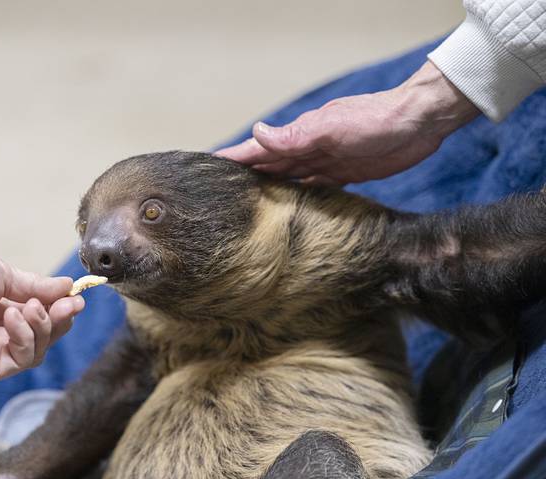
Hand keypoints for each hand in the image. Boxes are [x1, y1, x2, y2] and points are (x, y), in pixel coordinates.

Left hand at [0, 252, 82, 383]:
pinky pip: (23, 358)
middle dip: (59, 319)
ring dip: (42, 325)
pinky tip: (13, 318)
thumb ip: (36, 286)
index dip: (59, 307)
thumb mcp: (2, 274)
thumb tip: (67, 287)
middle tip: (72, 304)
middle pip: (43, 336)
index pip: (37, 315)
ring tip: (29, 307)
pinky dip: (24, 337)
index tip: (77, 297)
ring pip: (38, 349)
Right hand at [216, 61, 478, 184]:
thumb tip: (256, 132)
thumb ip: (294, 135)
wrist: (419, 122)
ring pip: (289, 180)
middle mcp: (308, 150)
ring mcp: (326, 163)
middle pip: (269, 168)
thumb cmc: (374, 121)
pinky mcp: (345, 175)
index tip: (206, 166)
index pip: (258, 149)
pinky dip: (300, 198)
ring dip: (270, 192)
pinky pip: (315, 189)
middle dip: (245, 179)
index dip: (233, 158)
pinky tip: (292, 210)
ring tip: (248, 208)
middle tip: (220, 196)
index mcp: (299, 137)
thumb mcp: (331, 128)